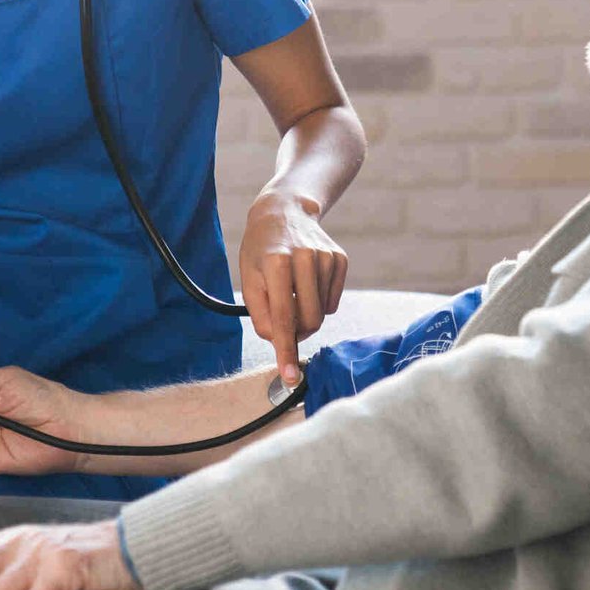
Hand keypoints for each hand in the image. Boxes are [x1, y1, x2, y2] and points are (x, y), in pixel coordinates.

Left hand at [238, 191, 347, 386]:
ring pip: (322, 313)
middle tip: (283, 322)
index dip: (286, 350)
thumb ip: (260, 315)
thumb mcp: (249, 279)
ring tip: (293, 293)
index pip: (283, 318)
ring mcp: (326, 257)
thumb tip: (280, 343)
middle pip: (309, 321)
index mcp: (277, 263)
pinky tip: (307, 283)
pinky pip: (333, 302)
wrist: (283, 212)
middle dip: (296, 331)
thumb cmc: (261, 250)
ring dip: (306, 314)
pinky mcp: (340, 259)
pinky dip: (319, 302)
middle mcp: (305, 258)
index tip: (289, 377)